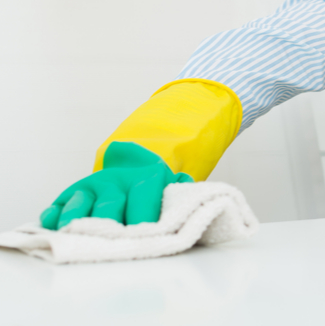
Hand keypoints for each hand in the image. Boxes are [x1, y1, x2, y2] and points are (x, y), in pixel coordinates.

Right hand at [40, 141, 192, 229]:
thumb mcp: (170, 184)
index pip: (144, 199)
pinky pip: (59, 203)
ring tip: (72, 234)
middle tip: (109, 245)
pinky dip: (54, 213)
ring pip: (82, 203)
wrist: (133, 165)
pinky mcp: (70, 194)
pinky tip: (51, 224)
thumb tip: (186, 184)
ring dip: (76, 220)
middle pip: (111, 206)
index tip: (145, 239)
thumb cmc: (153, 187)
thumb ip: (180, 189)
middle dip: (110, 227)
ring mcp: (91, 186)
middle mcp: (116, 182)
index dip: (145, 220)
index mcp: (145, 178)